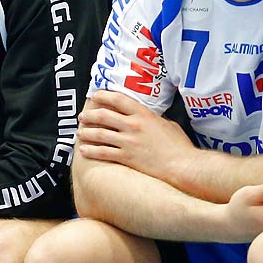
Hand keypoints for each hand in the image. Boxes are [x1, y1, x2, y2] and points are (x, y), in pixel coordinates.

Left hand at [76, 90, 195, 181]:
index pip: (118, 99)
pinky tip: (84, 150)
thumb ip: (155, 120)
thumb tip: (150, 120)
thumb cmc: (180, 147)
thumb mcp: (169, 125)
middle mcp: (133, 126)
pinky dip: (91, 151)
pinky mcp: (126, 158)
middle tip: (82, 117)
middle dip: (89, 115)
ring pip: (99, 134)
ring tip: (80, 133)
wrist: (182, 166)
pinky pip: (103, 153)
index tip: (95, 96)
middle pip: (103, 115)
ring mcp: (128, 142)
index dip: (103, 96)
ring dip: (86, 133)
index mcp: (144, 115)